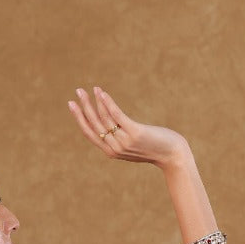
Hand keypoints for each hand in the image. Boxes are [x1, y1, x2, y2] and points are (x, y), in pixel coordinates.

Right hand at [67, 86, 188, 170]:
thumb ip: (120, 138)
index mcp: (111, 152)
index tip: (72, 105)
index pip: (90, 133)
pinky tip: (102, 93)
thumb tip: (113, 123)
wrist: (172, 155)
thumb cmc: (154, 147)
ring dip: (95, 101)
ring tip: (91, 88)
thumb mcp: (133, 145)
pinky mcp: (134, 133)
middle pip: (94, 125)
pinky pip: (117, 115)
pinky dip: (107, 103)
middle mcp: (115, 148)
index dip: (80, 118)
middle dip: (83, 107)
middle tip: (77, 92)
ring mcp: (124, 141)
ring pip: (104, 119)